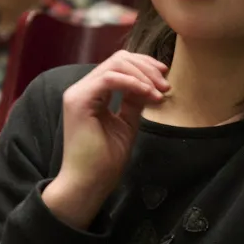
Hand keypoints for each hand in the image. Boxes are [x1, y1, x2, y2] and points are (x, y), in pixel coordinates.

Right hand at [45, 53, 169, 228]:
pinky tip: (148, 94)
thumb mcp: (127, 123)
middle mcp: (82, 89)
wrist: (88, 184)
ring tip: (160, 92)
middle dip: (147, 68)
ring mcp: (77, 93)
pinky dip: (132, 83)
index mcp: (92, 93)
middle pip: (118, 59)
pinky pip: (109, 79)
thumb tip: (151, 84)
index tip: (165, 78)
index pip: (118, 65)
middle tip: (166, 85)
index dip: (144, 66)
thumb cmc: (105, 161)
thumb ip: (134, 101)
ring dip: (143, 75)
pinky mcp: (78, 101)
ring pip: (115, 65)